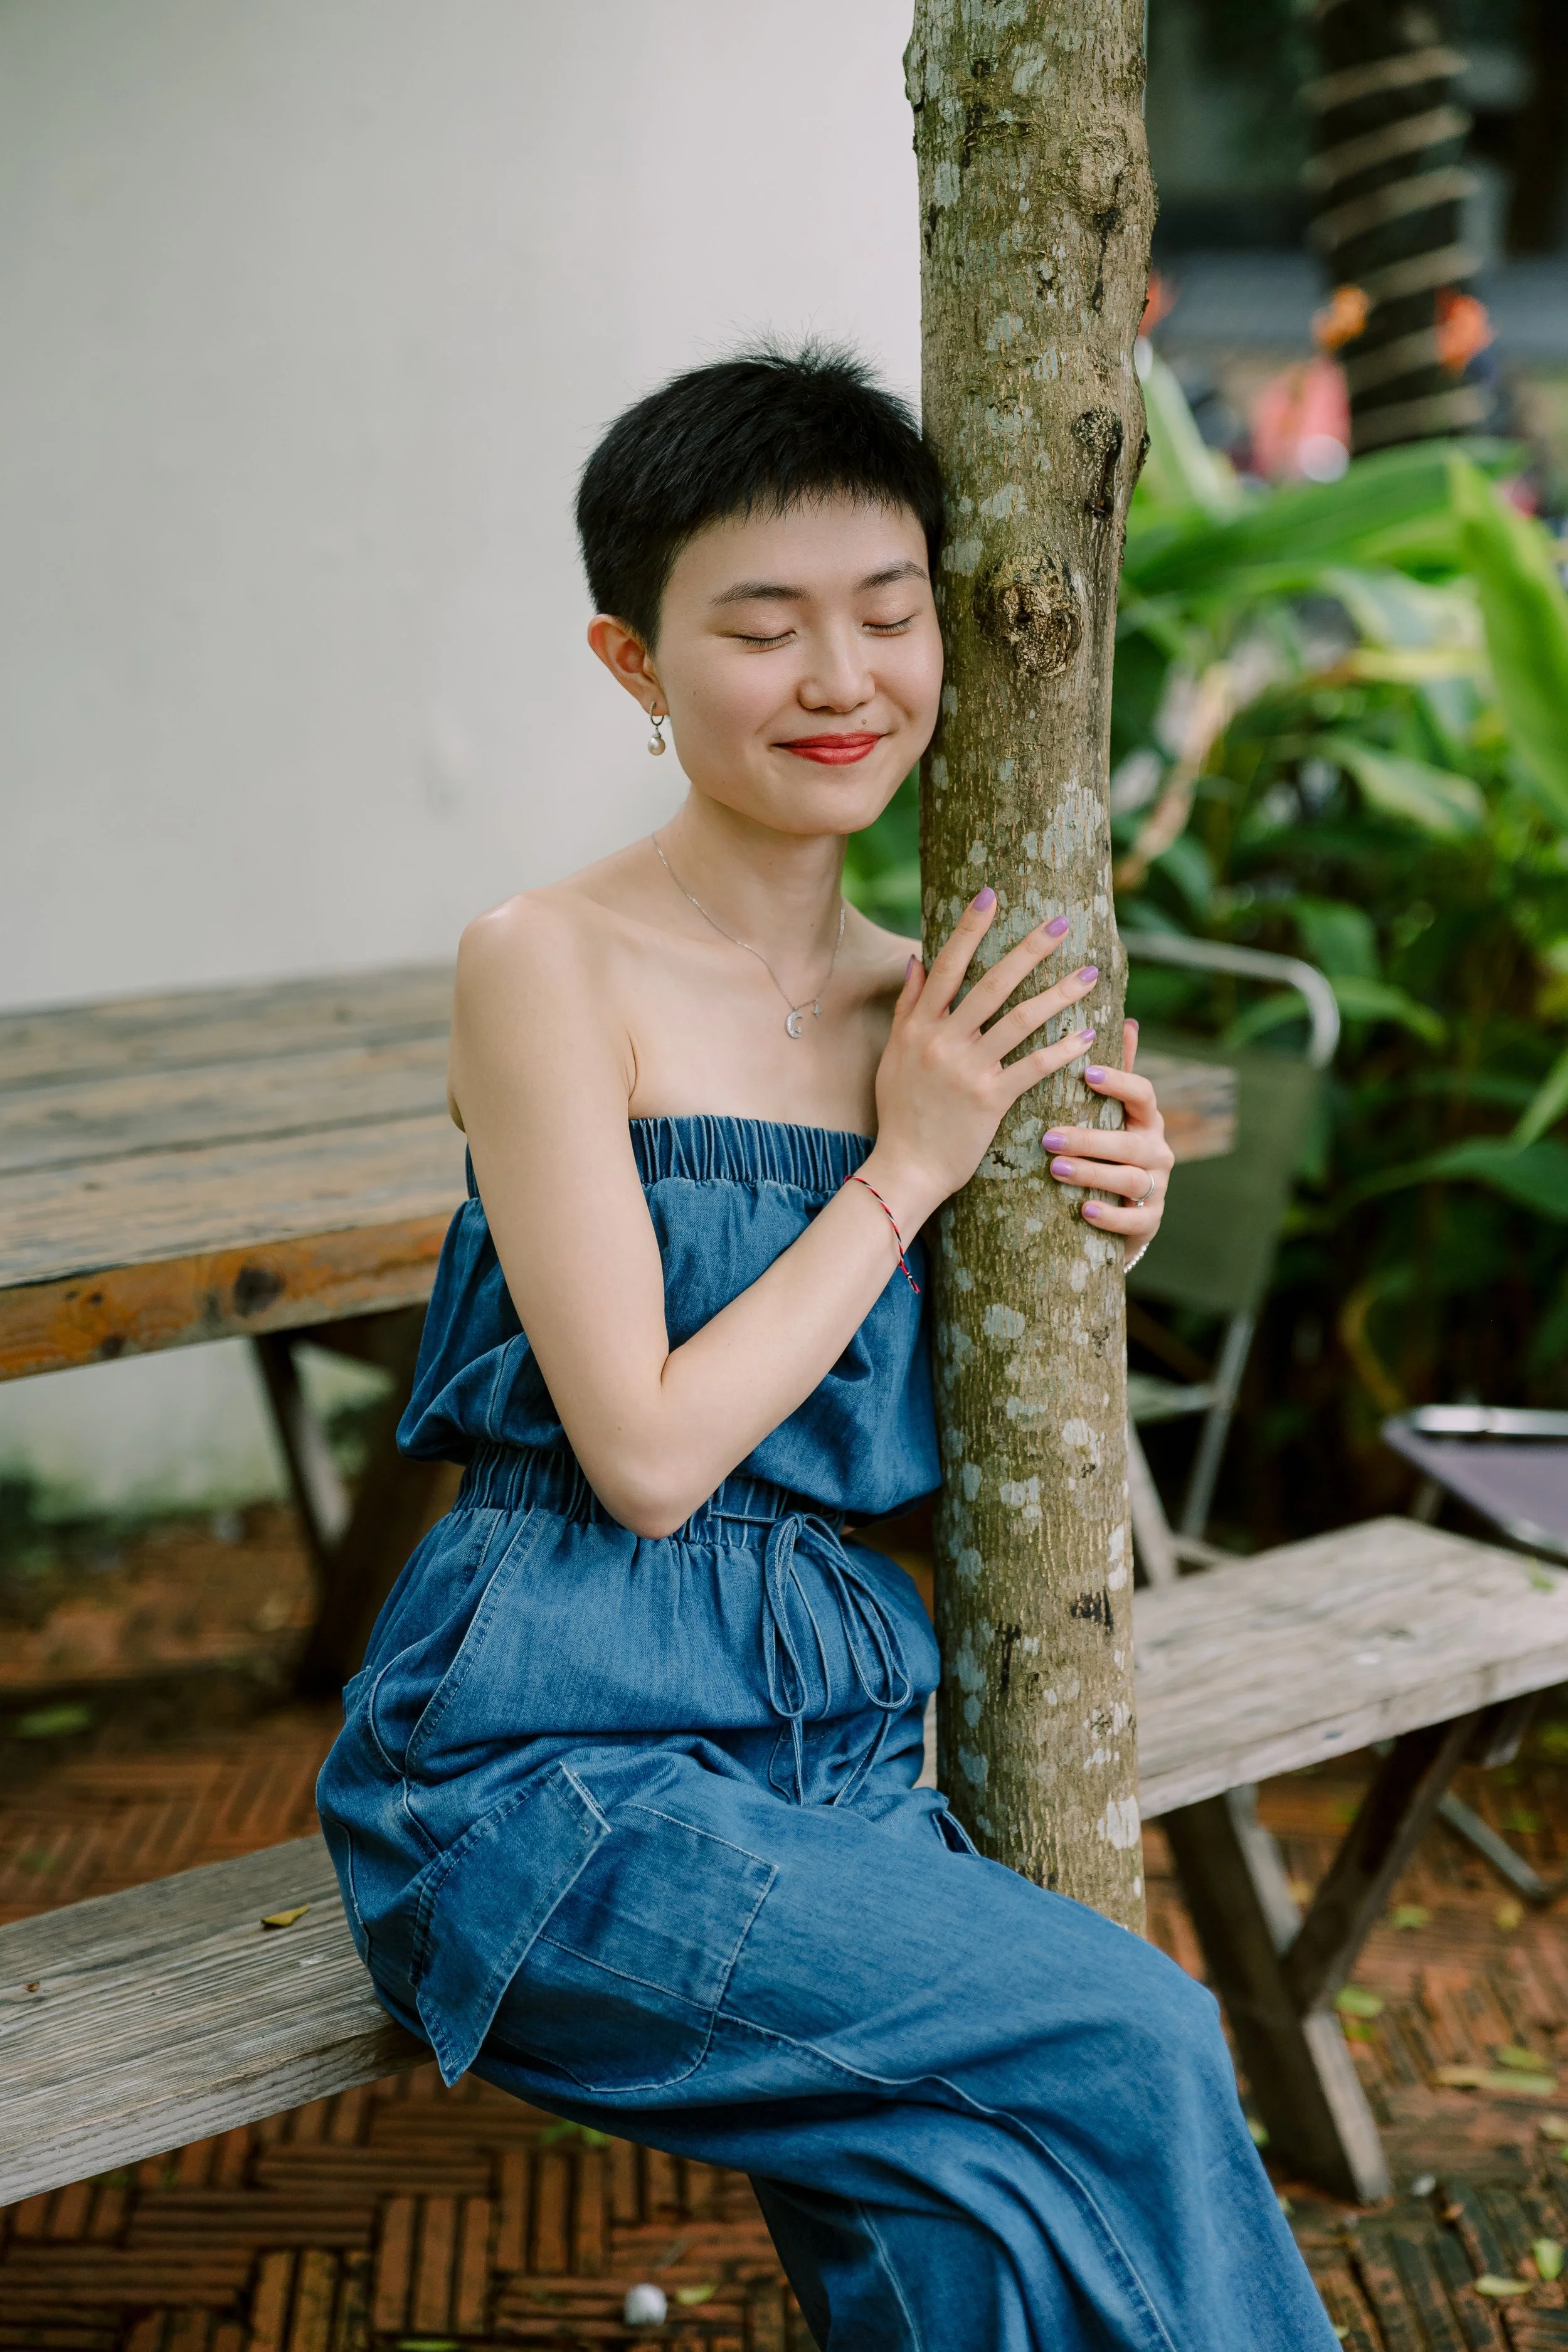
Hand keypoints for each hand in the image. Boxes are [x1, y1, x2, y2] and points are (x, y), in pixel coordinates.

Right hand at [864, 888, 1100, 1226]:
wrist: (905, 1167)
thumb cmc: (901, 1112)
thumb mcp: (895, 1054)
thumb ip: (908, 1007)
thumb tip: (918, 960)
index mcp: (918, 1026)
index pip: (947, 965)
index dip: (969, 927)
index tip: (991, 895)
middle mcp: (942, 1040)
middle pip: (992, 983)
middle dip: (1029, 950)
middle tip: (1061, 923)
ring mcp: (967, 1069)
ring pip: (1020, 1019)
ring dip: (1059, 993)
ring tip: (1090, 973)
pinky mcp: (990, 1099)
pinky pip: (1033, 1066)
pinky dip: (1062, 1049)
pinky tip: (1088, 1035)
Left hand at [1041, 1019, 1172, 1253]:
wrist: (1124, 1209)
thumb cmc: (1108, 1150)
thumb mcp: (1112, 1112)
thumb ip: (1118, 1072)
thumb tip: (1125, 1019)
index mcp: (1147, 1119)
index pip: (1144, 1094)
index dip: (1119, 1082)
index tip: (1085, 1072)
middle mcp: (1157, 1150)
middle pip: (1130, 1143)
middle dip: (1090, 1140)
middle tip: (1048, 1138)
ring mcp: (1157, 1187)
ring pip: (1131, 1180)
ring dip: (1093, 1174)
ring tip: (1056, 1170)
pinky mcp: (1149, 1220)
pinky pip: (1135, 1220)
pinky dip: (1110, 1216)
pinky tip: (1084, 1210)